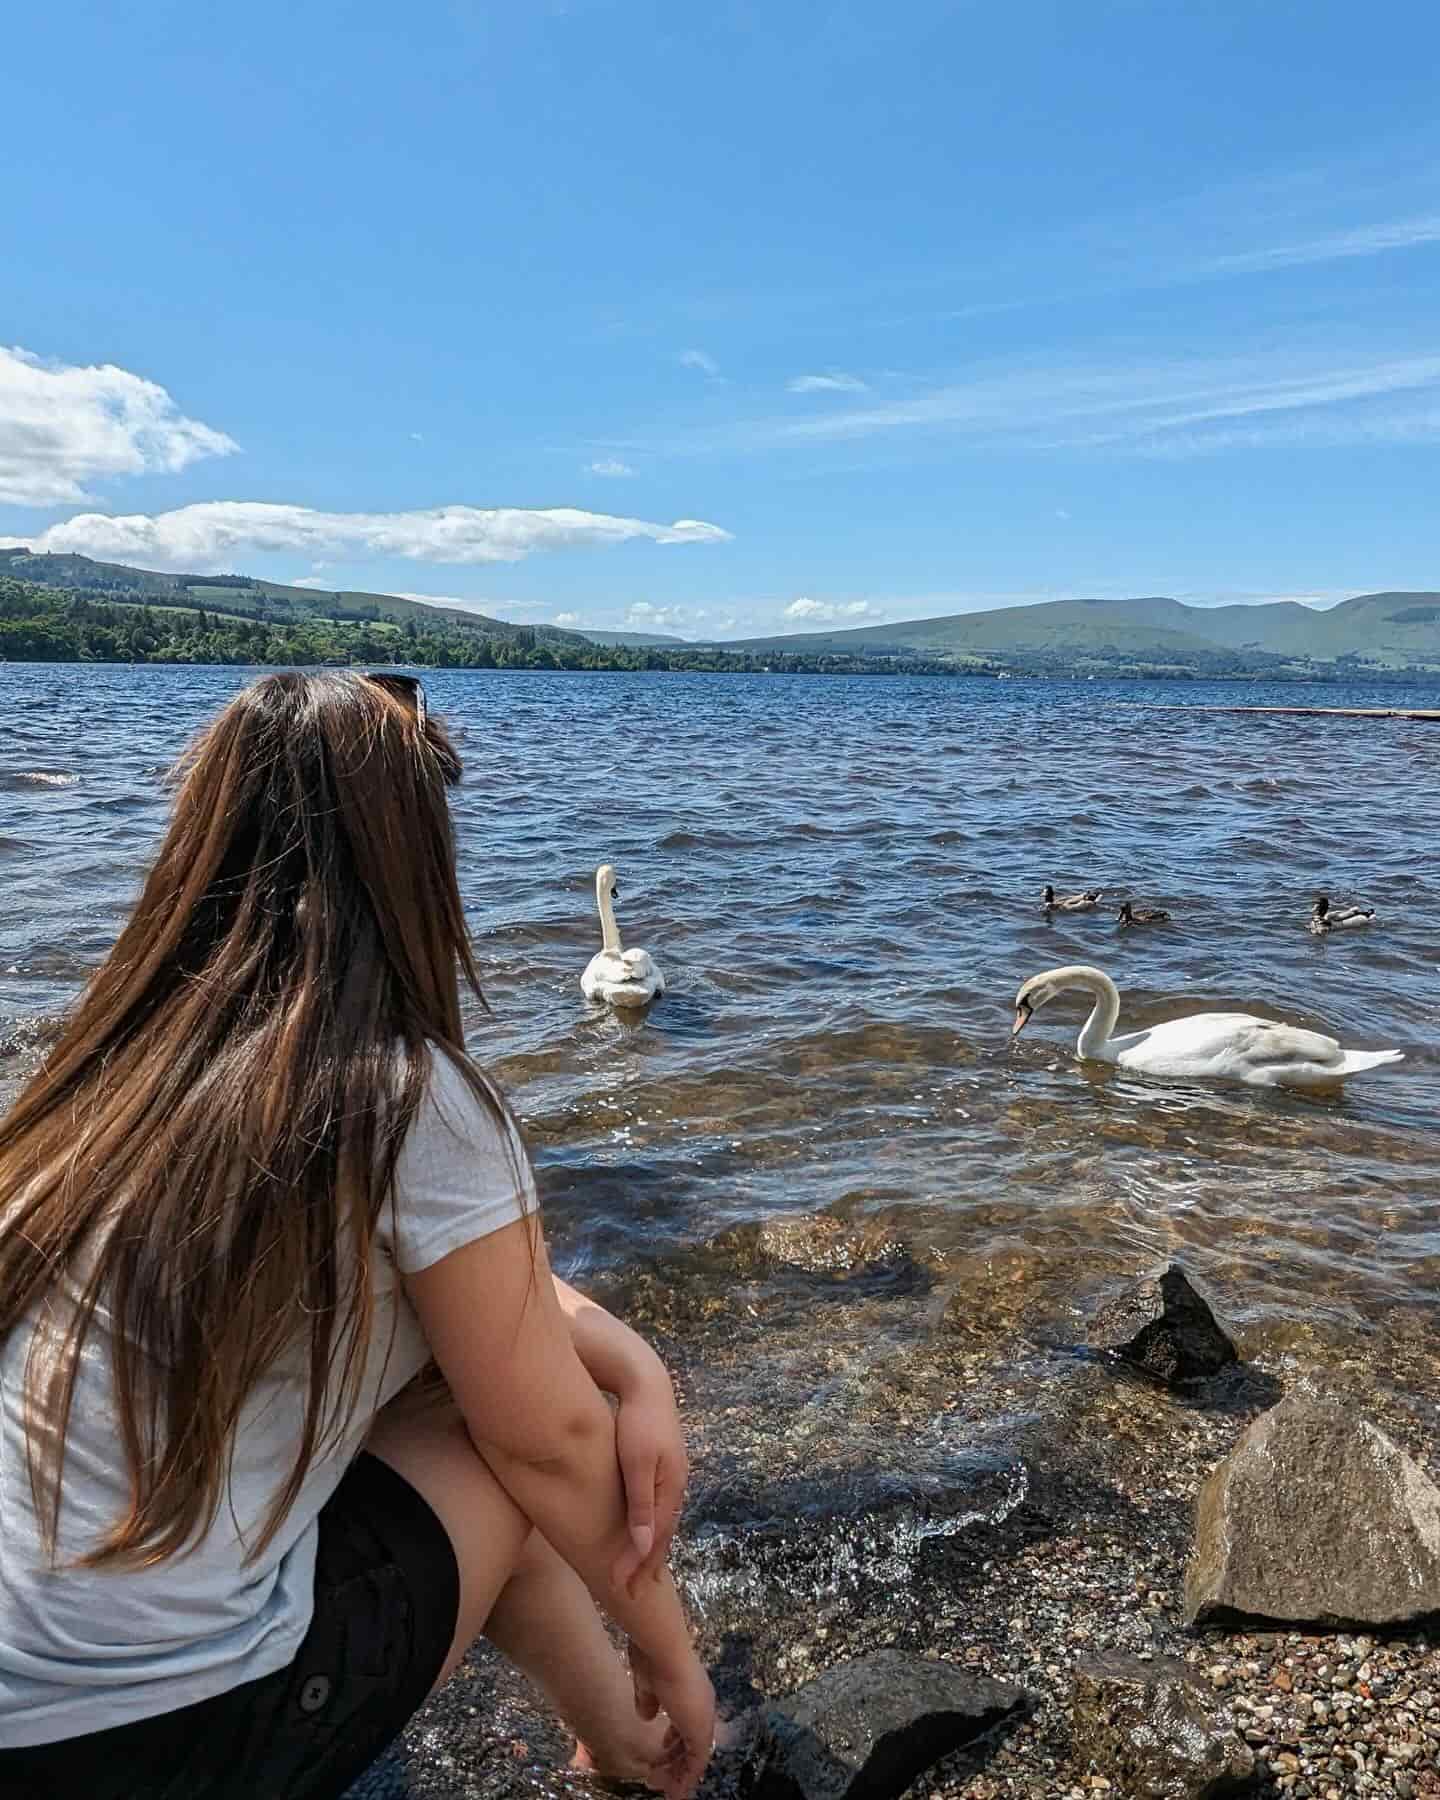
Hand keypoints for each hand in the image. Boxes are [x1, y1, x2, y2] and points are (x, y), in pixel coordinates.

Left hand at [612, 1353, 687, 1590]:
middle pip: (662, 1534)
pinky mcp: (663, 1465)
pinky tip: (642, 1531)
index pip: (654, 1538)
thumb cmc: (637, 1422)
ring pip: (661, 1521)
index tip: (618, 1588)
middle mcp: (676, 1485)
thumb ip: (640, 1505)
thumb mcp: (637, 1464)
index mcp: (671, 1488)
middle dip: (645, 1565)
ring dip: (648, 1549)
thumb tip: (642, 1545)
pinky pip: (657, 1507)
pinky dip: (650, 1527)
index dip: (637, 1565)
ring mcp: (671, 1474)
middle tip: (629, 1592)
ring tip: (638, 1571)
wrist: (647, 1383)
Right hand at [629, 1641, 715, 1799]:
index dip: (675, 1739)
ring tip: (666, 1790)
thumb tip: (646, 1716)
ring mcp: (703, 1717)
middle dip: (676, 1761)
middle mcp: (702, 1705)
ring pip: (696, 1754)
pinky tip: (677, 1792)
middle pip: (692, 1741)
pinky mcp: (700, 1730)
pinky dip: (688, 1778)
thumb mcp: (647, 1684)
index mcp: (691, 1691)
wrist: (664, 1650)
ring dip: (680, 1773)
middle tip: (661, 1777)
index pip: (687, 1722)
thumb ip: (648, 1701)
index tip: (663, 1751)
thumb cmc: (653, 1660)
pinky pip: (698, 1761)